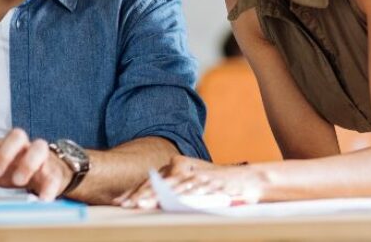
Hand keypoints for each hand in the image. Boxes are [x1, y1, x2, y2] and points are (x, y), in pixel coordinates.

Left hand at [0, 128, 72, 200]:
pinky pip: (55, 174)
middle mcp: (23, 147)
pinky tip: (43, 198)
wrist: (46, 172)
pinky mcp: (54, 171)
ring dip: (29, 163)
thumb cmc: (13, 169)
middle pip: (16, 136)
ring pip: (39, 147)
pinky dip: (50, 186)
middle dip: (5, 153)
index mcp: (4, 146)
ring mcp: (41, 156)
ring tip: (20, 182)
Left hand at [115, 155, 263, 208]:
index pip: (152, 180)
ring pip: (172, 185)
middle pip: (158, 181)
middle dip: (141, 195)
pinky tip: (170, 202)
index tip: (121, 202)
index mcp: (177, 165)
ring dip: (156, 196)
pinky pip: (192, 189)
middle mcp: (184, 166)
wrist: (249, 180)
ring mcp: (196, 173)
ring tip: (142, 205)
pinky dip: (180, 195)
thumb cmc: (217, 186)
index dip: (136, 191)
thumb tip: (145, 202)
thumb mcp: (192, 185)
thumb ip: (173, 189)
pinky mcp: (209, 180)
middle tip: (126, 205)